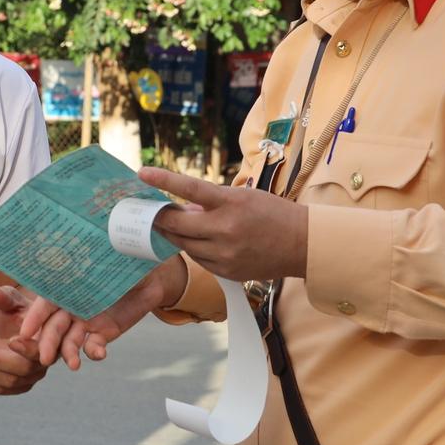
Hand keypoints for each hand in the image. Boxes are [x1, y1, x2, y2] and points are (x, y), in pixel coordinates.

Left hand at [0, 285, 61, 395]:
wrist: (14, 326)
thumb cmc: (16, 311)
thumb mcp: (10, 300)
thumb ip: (3, 297)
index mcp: (49, 338)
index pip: (43, 349)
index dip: (28, 348)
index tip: (10, 341)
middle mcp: (45, 360)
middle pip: (23, 369)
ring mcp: (32, 375)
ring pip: (9, 381)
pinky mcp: (19, 385)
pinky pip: (0, 389)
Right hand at [14, 255, 187, 365]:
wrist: (152, 271)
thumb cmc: (124, 254)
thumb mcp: (107, 251)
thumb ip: (91, 253)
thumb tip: (72, 237)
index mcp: (64, 285)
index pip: (44, 302)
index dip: (34, 317)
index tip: (25, 333)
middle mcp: (70, 306)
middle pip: (53, 326)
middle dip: (47, 342)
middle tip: (44, 358)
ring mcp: (85, 321)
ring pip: (70, 340)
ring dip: (68, 353)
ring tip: (73, 365)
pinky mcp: (103, 332)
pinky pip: (94, 345)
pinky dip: (94, 352)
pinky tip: (99, 354)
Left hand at [140, 166, 308, 284]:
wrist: (302, 244)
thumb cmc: (272, 213)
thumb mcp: (242, 198)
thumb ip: (210, 203)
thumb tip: (181, 209)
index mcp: (231, 203)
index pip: (190, 189)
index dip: (164, 180)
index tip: (142, 173)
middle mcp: (225, 230)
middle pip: (177, 225)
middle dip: (159, 218)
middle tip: (148, 212)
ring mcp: (225, 254)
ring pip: (184, 245)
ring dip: (175, 234)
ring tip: (174, 226)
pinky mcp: (226, 271)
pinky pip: (199, 259)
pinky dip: (194, 248)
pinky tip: (199, 241)